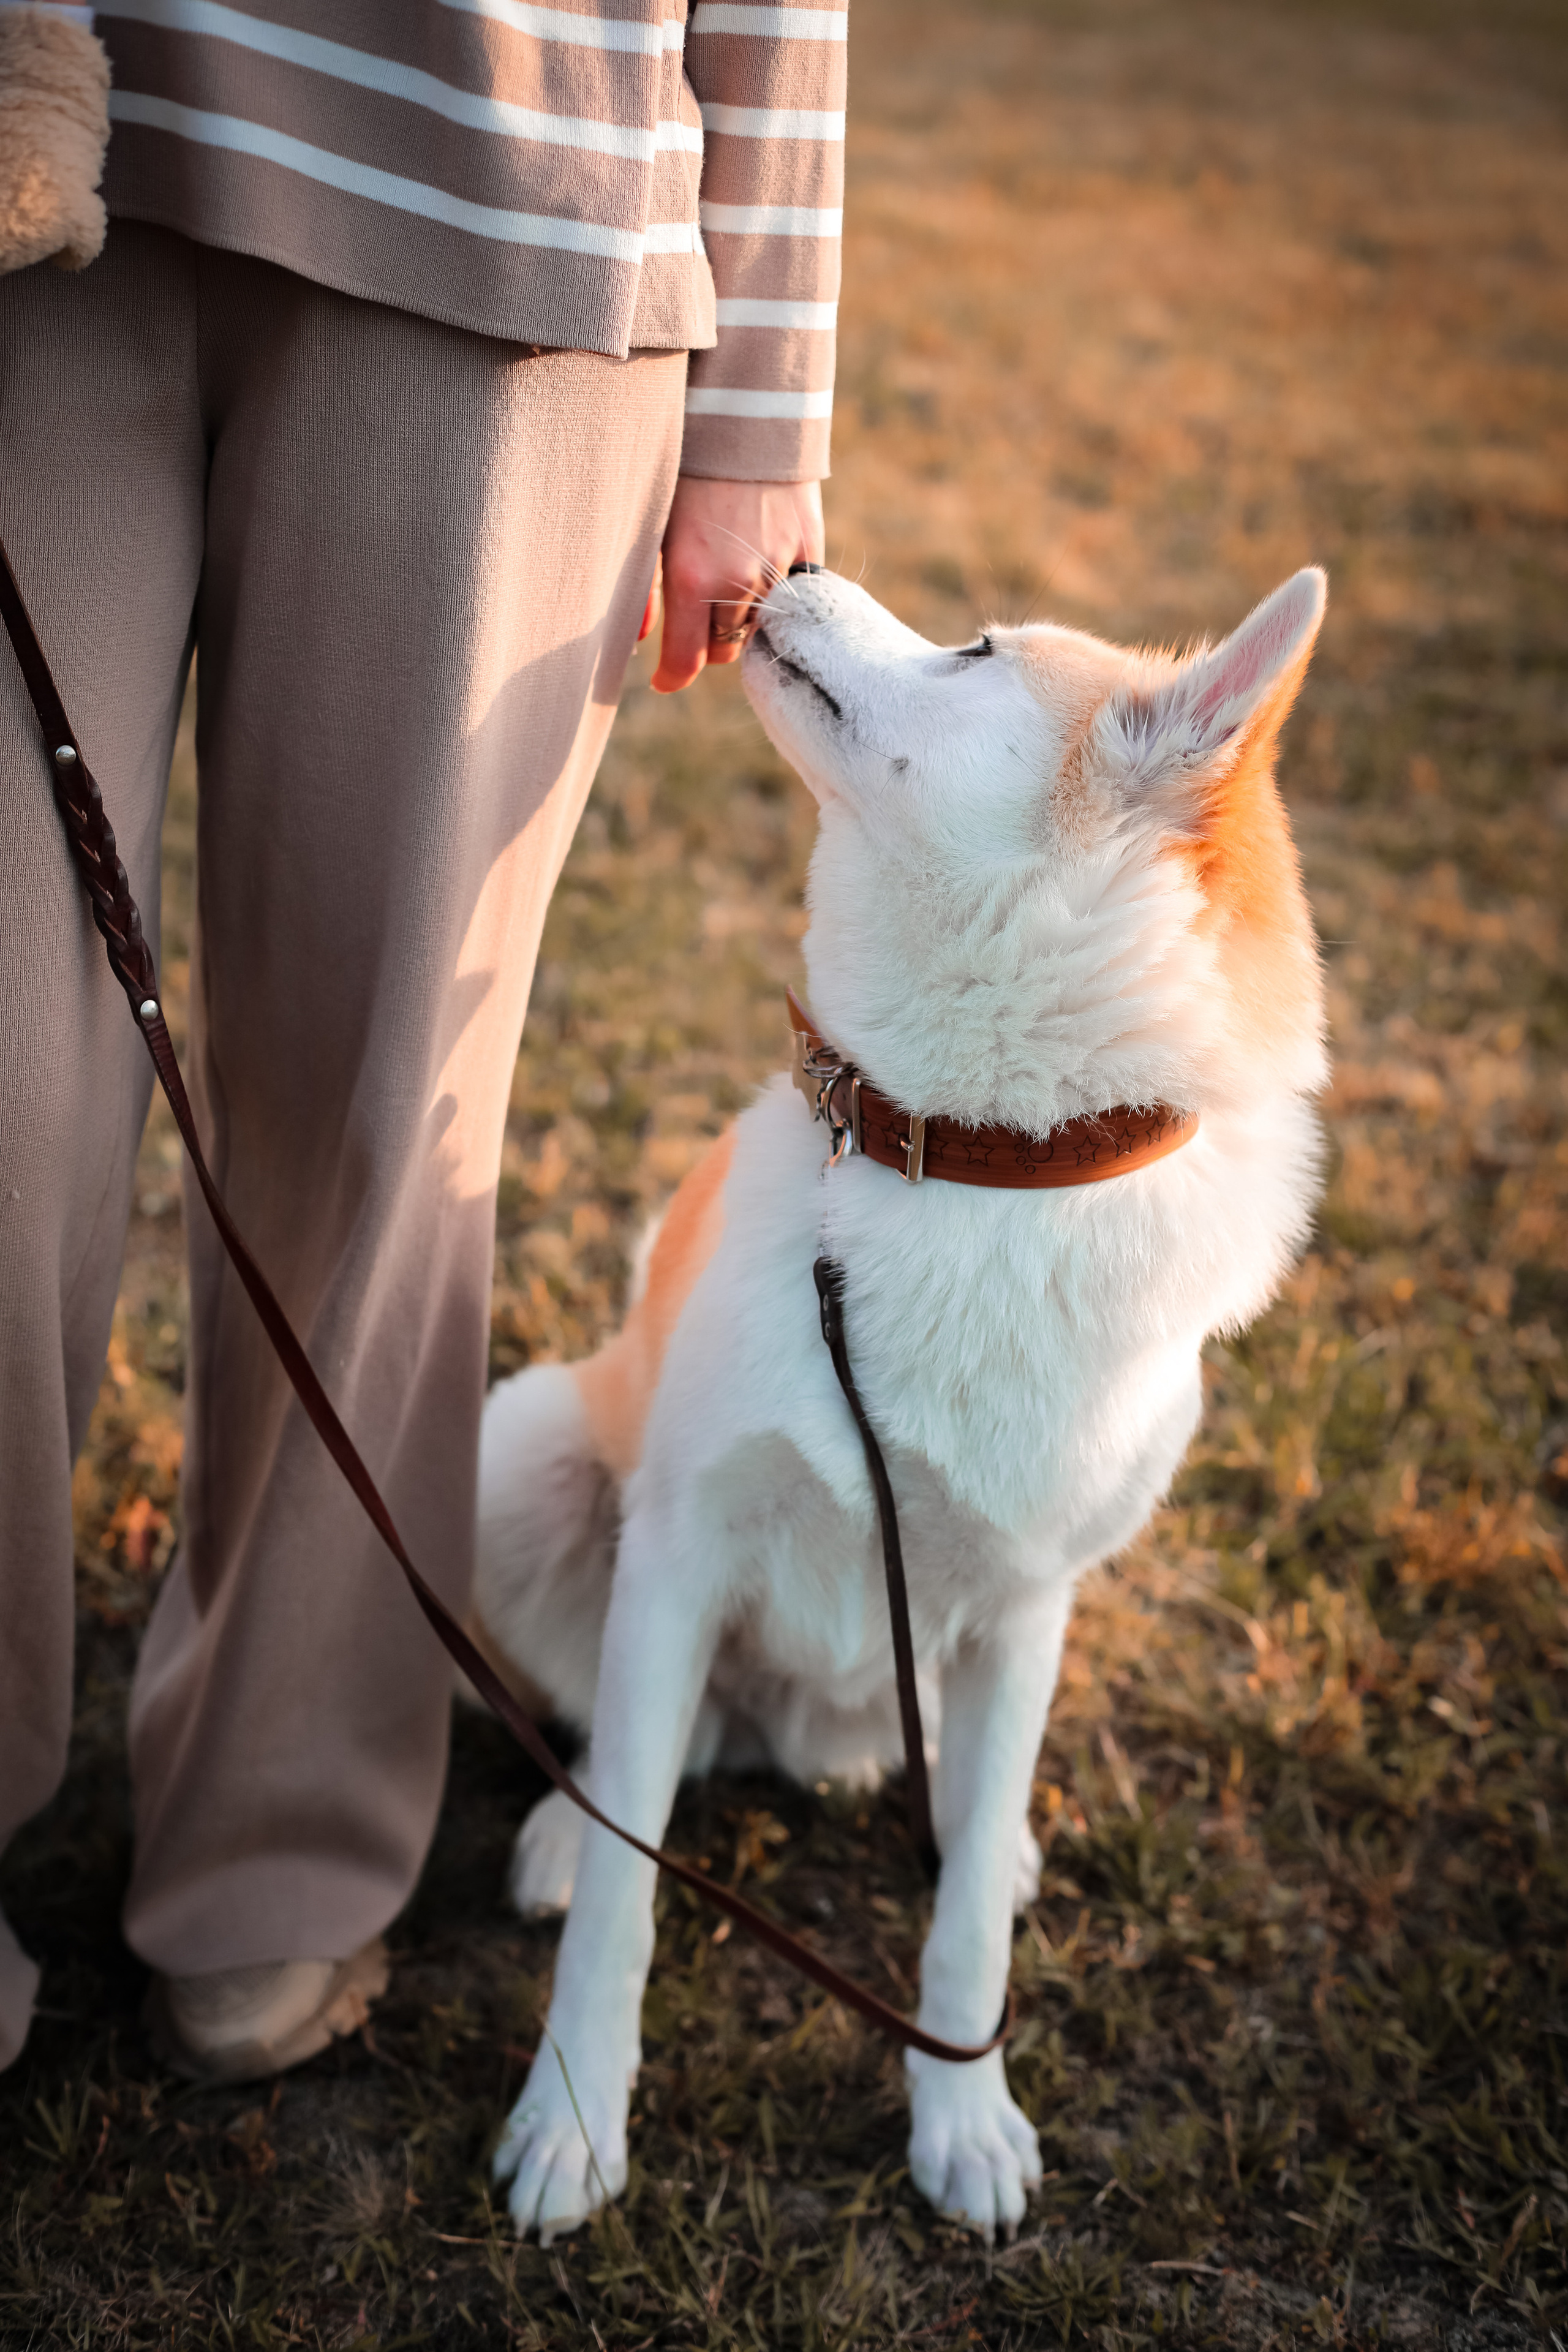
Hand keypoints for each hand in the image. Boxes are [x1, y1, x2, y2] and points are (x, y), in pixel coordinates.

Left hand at [648, 477, 824, 693]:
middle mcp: (738, 583)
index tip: (665, 678)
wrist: (747, 413)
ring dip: (741, 615)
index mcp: (692, 579)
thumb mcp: (655, 524)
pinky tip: (760, 561)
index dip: (673, 676)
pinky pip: (792, 598)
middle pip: (724, 648)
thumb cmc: (688, 467)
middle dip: (707, 638)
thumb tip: (640, 637)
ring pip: (757, 626)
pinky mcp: (809, 554)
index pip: (687, 661)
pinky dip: (775, 593)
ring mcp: (778, 571)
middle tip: (695, 612)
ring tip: (729, 574)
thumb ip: (647, 587)